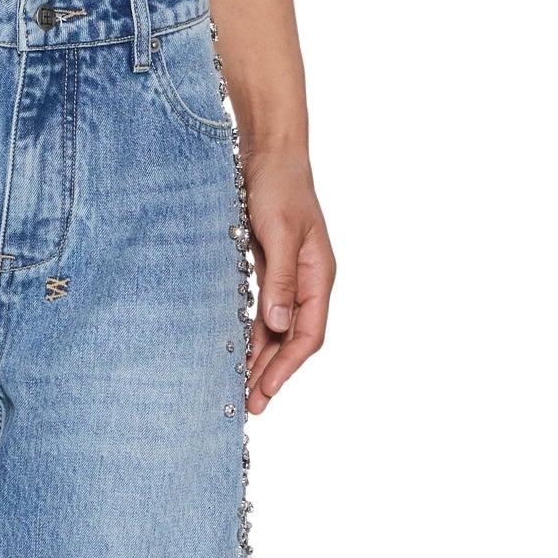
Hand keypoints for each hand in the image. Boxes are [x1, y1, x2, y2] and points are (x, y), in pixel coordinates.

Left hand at [241, 148, 335, 414]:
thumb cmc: (279, 186)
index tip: (266, 390)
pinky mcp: (270, 272)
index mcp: (319, 276)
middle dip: (273, 374)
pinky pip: (264, 315)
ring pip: (278, 332)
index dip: (288, 367)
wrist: (268, 152)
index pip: (308, 335)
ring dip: (262, 361)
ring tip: (242, 389)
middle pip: (293, 341)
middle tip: (250, 405)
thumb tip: (278, 325)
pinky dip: (253, 338)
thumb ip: (280, 280)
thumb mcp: (281, 233)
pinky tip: (239, 355)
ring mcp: (289, 279)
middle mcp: (307, 283)